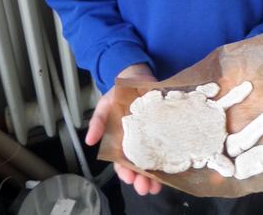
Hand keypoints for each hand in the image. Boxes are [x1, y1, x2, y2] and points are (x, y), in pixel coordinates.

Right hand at [85, 63, 161, 195]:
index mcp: (122, 141)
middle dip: (141, 180)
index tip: (128, 177)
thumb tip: (89, 140)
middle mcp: (138, 142)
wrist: (137, 75)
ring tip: (156, 185)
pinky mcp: (166, 128)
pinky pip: (169, 146)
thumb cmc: (119, 92)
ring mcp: (153, 136)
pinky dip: (171, 159)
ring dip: (155, 176)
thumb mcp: (104, 105)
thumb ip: (97, 121)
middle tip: (144, 187)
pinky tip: (172, 168)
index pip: (122, 162)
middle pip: (139, 166)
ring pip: (154, 161)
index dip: (124, 172)